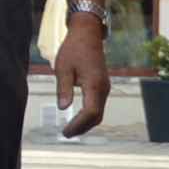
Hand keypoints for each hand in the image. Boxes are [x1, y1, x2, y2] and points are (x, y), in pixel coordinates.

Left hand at [53, 14, 111, 134]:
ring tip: (70, 130)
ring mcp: (105, 87)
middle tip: (66, 134)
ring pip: (99, 112)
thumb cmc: (73, 49)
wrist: (87, 34)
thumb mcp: (63, 68)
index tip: (65, 131)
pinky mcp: (102, 86)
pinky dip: (89, 115)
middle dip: (82, 128)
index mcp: (94, 84)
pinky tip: (77, 119)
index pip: (90, 112)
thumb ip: (63, 88)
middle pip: (96, 116)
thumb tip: (63, 108)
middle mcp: (103, 88)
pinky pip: (98, 106)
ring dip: (86, 123)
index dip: (78, 125)